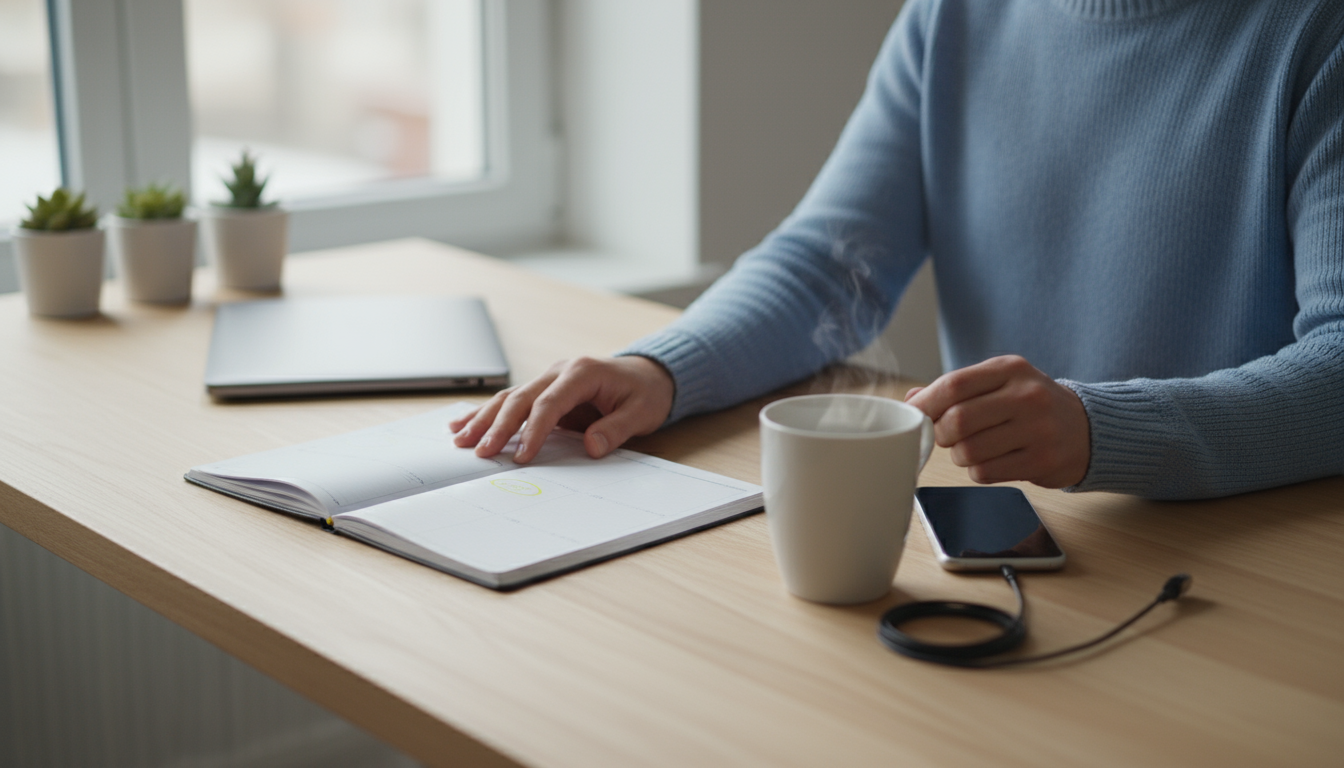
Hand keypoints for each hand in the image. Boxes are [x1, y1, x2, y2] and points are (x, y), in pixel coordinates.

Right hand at [449, 355, 674, 462]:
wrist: (649, 374)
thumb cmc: (645, 392)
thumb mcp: (642, 412)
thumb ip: (616, 429)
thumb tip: (591, 446)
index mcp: (582, 373)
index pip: (550, 403)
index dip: (534, 430)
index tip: (522, 455)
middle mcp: (559, 371)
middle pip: (521, 398)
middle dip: (498, 426)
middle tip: (480, 452)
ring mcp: (549, 379)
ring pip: (509, 397)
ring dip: (484, 419)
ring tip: (460, 438)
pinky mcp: (544, 390)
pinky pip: (512, 401)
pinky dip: (487, 413)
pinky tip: (462, 422)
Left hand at [904, 355, 1089, 487]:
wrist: (1087, 429)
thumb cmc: (1032, 405)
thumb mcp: (1000, 383)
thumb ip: (957, 388)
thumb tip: (912, 399)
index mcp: (1010, 369)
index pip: (953, 385)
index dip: (925, 403)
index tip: (914, 414)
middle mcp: (1026, 395)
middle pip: (957, 420)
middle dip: (941, 433)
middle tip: (948, 436)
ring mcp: (1037, 429)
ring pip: (968, 451)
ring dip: (959, 455)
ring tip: (974, 448)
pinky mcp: (1042, 460)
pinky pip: (985, 473)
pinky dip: (978, 471)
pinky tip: (993, 461)